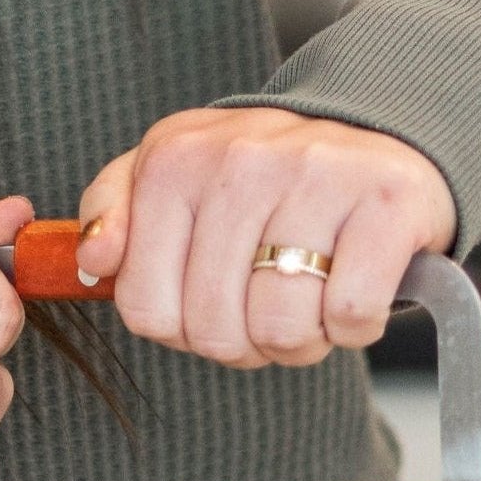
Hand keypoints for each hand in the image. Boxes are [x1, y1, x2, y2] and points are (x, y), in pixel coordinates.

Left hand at [73, 109, 454, 368]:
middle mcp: (240, 159)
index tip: (208, 303)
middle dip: (243, 342)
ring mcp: (314, 175)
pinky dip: (353, 327)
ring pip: (280, 329)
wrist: (377, 138)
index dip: (181, 330)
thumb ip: (114, 213)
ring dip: (300, 340)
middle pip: (213, 328)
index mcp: (174, 159)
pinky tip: (352, 288)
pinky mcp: (384, 200)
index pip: (144, 307)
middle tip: (266, 307)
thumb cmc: (265, 177)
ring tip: (309, 301)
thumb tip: (96, 258)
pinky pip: (350, 315)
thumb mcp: (173, 176)